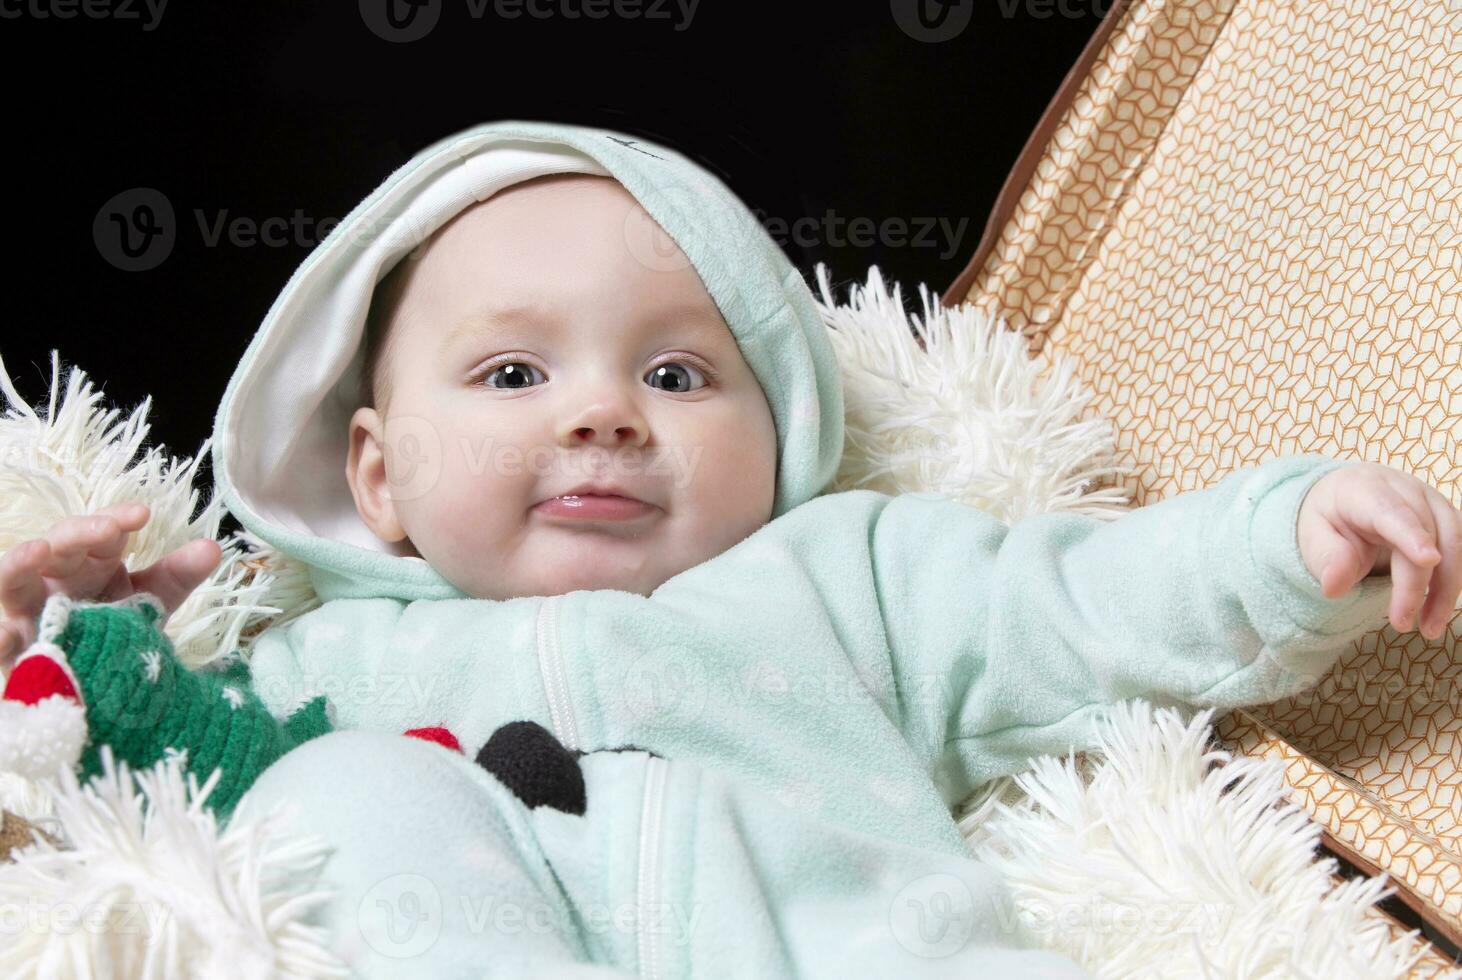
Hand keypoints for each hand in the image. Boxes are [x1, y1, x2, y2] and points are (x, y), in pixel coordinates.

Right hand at [0, 502, 221, 670]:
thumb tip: (212, 547)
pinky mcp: (14, 651)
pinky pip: (0, 643)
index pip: (100, 533)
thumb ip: (177, 577)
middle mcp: (56, 582)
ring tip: (36, 551)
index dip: (116, 519)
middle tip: (108, 529)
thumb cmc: (120, 634)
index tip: (142, 515)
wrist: (106, 689)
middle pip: (58, 548)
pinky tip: (5, 636)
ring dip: (18, 564)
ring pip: (12, 583)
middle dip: (79, 532)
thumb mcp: (150, 604)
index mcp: (91, 566)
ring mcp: (28, 614)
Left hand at [1298, 462, 1460, 639]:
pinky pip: (1461, 549)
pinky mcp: (1448, 519)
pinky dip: (1455, 580)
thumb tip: (1333, 588)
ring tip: (1429, 628)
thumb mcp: (1313, 537)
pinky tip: (1442, 607)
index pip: (1392, 512)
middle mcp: (1406, 490)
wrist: (1347, 499)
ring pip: (1454, 543)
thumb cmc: (1330, 520)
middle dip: (1418, 584)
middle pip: (1426, 534)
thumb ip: (1326, 558)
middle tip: (1402, 623)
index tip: (1429, 561)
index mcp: (1365, 490)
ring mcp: (1432, 502)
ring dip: (1447, 589)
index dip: (1411, 535)